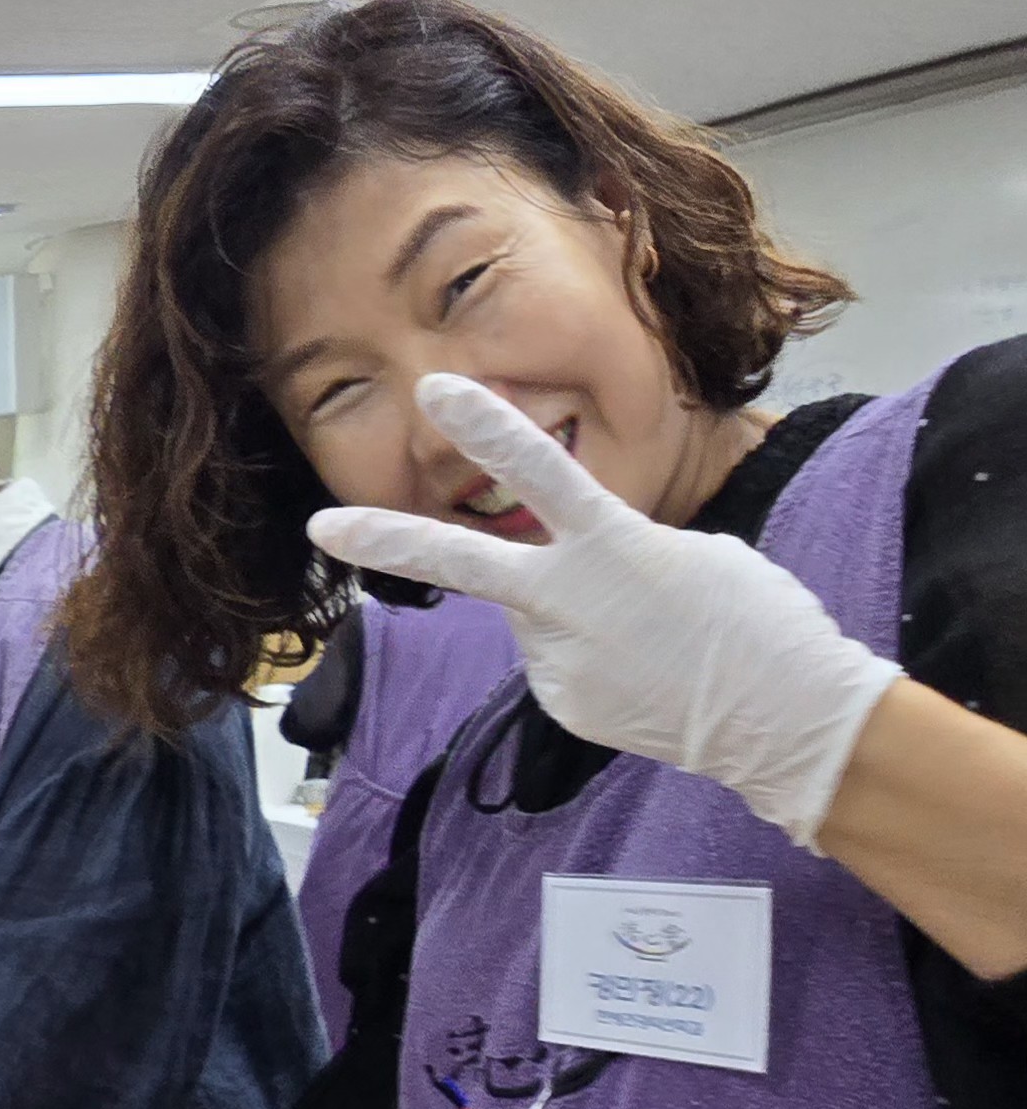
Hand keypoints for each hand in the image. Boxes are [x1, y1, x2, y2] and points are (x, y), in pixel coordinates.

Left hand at [306, 375, 900, 846]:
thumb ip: (609, 550)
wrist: (787, 719)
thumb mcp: (687, 556)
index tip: (433, 389)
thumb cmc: (756, 621)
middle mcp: (568, 603)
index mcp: (612, 545)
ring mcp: (556, 659)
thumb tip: (563, 574)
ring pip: (537, 619)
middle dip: (385, 540)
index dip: (485, 426)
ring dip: (574, 619)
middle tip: (321, 525)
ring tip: (648, 642)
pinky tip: (641, 678)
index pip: (538, 470)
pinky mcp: (557, 702)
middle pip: (463, 562)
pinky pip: (557, 663)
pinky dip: (589, 662)